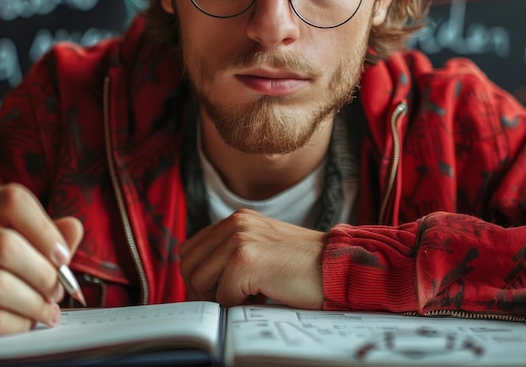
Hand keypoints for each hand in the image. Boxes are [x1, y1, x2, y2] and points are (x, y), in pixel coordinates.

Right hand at [0, 183, 82, 334]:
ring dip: (33, 302)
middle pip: (4, 246)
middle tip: (58, 289)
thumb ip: (44, 233)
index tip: (62, 255)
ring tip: (47, 310)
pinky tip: (25, 322)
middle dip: (43, 273)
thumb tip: (72, 229)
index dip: (45, 229)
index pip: (12, 202)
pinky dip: (15, 323)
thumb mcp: (13, 237)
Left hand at [179, 208, 325, 308]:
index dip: (197, 277)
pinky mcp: (246, 259)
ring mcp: (240, 238)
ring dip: (220, 298)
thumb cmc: (304, 267)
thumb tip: (202, 282)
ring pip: (199, 280)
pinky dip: (238, 306)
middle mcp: (236, 223)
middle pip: (188, 263)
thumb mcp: (263, 249)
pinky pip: (223, 296)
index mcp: (238, 219)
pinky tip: (262, 298)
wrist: (337, 267)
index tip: (215, 294)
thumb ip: (233, 255)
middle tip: (228, 301)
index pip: (191, 249)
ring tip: (248, 298)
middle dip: (201, 290)